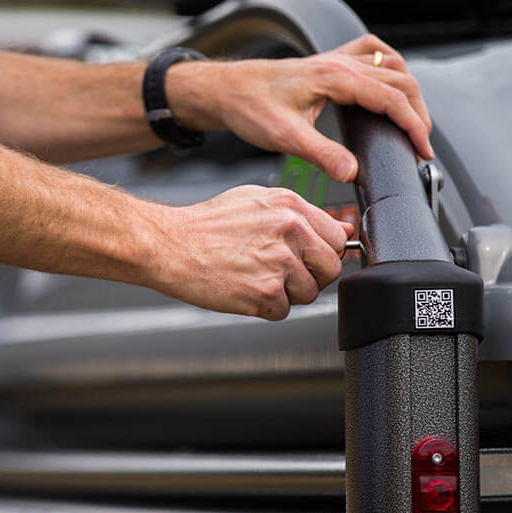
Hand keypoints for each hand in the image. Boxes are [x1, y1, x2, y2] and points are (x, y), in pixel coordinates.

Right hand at [154, 185, 353, 320]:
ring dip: (286, 294)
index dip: (322, 252)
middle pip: (330, 268)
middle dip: (310, 276)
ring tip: (255, 278)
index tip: (309, 259)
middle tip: (281, 272)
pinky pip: (283, 311)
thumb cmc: (207, 225)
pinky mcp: (265, 292)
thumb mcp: (257, 201)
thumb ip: (302, 214)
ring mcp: (279, 263)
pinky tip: (244, 289)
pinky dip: (265, 308)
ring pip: (309, 293)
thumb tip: (342, 229)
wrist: (169, 245)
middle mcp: (290, 231)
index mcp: (290, 206)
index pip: (336, 237)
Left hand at [168, 34, 432, 181]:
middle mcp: (340, 63)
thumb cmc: (249, 107)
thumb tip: (352, 172)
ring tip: (415, 120)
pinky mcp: (329, 63)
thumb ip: (321, 154)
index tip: (423, 151)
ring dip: (409, 90)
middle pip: (400, 80)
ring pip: (391, 65)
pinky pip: (372, 53)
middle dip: (419, 112)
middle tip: (423, 144)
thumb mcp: (285, 137)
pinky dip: (390, 66)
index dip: (414, 126)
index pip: (391, 98)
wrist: (226, 90)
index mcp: (335, 77)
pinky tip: (391, 82)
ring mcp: (336, 59)